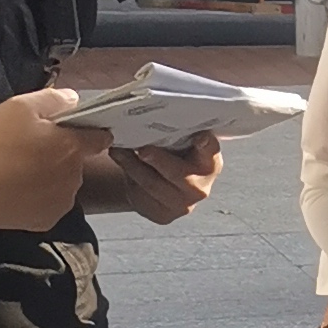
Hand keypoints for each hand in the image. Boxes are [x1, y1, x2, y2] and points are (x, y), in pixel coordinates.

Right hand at [0, 86, 87, 231]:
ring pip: (62, 184)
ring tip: (17, 170)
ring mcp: (61, 202)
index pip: (99, 138)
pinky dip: (35, 198)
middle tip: (28, 148)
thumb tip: (72, 100)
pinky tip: (14, 190)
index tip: (78, 131)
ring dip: (48, 177)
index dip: (91, 132)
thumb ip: (53, 99)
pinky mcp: (46, 221)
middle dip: (58, 154)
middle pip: (75, 161)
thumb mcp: (20, 107)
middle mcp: (74, 177)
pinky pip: (47, 205)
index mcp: (72, 148)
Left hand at [106, 129, 221, 223]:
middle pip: (178, 173)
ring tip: (118, 151)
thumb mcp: (181, 145)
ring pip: (152, 184)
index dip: (206, 145)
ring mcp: (182, 205)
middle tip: (143, 149)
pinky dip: (127, 178)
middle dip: (159, 160)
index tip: (200, 137)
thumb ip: (179, 134)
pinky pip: (141, 196)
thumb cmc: (174, 157)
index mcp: (209, 163)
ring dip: (132, 165)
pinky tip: (120, 162)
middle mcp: (200, 187)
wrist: (165, 187)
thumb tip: (158, 112)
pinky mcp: (163, 215)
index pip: (210, 151)